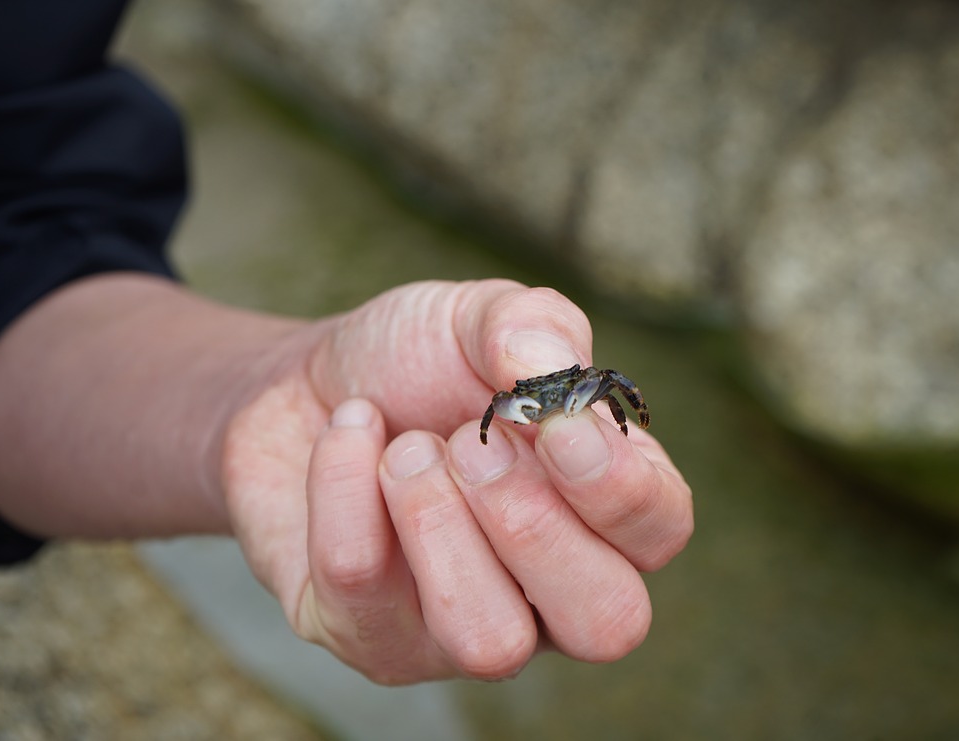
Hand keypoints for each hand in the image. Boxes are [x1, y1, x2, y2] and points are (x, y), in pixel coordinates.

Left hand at [220, 280, 692, 683]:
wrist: (298, 386)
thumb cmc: (414, 362)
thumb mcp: (476, 317)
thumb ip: (528, 325)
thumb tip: (548, 366)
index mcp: (603, 503)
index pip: (659, 532)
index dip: (618, 490)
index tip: (556, 426)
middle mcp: (552, 586)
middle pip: (605, 623)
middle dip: (532, 526)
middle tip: (468, 443)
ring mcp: (465, 626)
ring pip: (491, 641)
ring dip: (437, 524)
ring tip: (406, 450)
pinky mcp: (375, 641)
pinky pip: (366, 598)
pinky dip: (347, 492)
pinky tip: (349, 437)